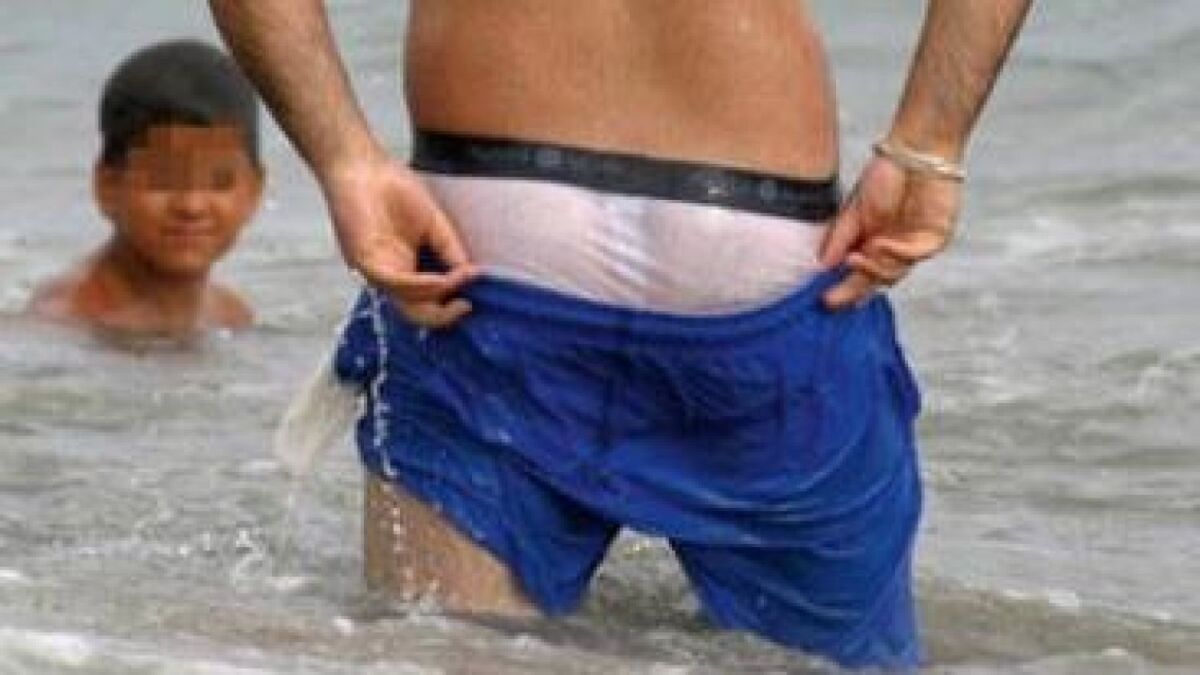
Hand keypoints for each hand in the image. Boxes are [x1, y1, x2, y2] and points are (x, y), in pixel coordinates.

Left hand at [320, 154, 477, 327]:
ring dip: (437, 295)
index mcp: (403, 268)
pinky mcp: (363, 261)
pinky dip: (422, 285)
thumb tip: (471, 274)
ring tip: (461, 280)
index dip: (448, 306)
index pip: (425, 301)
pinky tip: (442, 279)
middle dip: (442, 316)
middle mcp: (388, 275)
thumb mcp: (433, 223)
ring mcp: (374, 271)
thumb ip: (450, 250)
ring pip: (406, 301)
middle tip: (466, 306)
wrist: (362, 165)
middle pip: (415, 312)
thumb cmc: (393, 188)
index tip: (472, 299)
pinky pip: (395, 283)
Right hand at [819, 155, 961, 309]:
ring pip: (893, 272)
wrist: (917, 152)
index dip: (841, 288)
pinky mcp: (934, 238)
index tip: (822, 299)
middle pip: (873, 280)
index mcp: (871, 245)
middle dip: (853, 291)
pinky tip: (880, 245)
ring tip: (853, 260)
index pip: (856, 274)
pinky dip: (896, 253)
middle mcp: (891, 250)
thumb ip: (839, 239)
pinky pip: (914, 255)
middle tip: (832, 300)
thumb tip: (822, 266)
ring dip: (872, 271)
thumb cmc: (885, 176)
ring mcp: (913, 247)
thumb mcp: (853, 210)